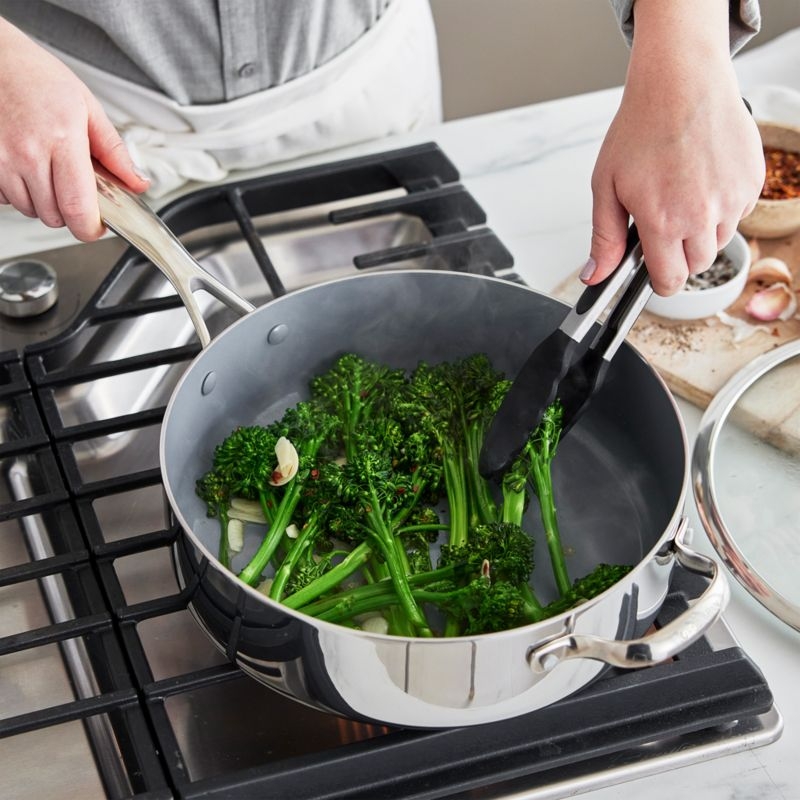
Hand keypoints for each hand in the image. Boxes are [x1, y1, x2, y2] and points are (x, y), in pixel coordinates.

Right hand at [0, 18, 148, 240]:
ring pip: (31, 210)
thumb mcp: (87, 108)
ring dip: (45, 203)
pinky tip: (26, 169)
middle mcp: (28, 153)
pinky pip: (6, 198)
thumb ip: (114, 151)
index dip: (91, 228)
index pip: (78, 207)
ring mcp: (2, 159)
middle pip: (55, 216)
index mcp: (62, 140)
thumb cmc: (37, 77)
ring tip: (49, 173)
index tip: (98, 226)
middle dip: (71, 213)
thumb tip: (137, 182)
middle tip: (75, 190)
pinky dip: (20, 192)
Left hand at [585, 0, 764, 295]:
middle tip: (663, 225)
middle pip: (696, 265)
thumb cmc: (642, 128)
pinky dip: (723, 206)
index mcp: (663, 221)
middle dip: (678, 255)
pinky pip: (739, 212)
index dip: (659, 282)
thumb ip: (604, 238)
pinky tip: (702, 180)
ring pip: (719, 241)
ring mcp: (732, 198)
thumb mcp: (606, 186)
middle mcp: (702, 215)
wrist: (681, 81)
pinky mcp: (752, 180)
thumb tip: (595, 277)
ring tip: (681, 195)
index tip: (655, 274)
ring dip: (701, 231)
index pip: (670, 281)